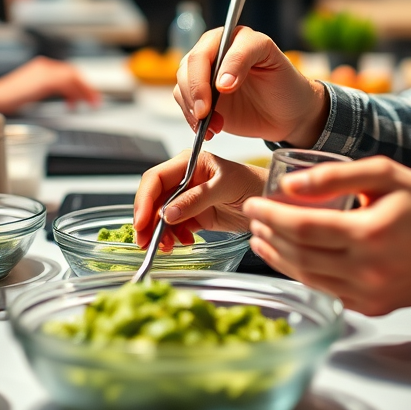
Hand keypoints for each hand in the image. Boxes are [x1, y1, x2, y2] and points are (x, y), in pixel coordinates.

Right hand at [0, 57, 99, 125]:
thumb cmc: (7, 100)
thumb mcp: (30, 93)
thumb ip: (45, 92)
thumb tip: (61, 99)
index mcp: (41, 68)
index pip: (67, 73)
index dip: (80, 84)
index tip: (87, 95)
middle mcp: (44, 66)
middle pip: (73, 73)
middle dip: (86, 87)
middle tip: (95, 101)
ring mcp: (44, 72)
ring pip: (72, 78)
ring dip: (84, 90)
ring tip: (91, 103)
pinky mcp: (43, 80)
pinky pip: (65, 84)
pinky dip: (75, 93)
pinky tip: (76, 103)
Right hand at [133, 150, 267, 249]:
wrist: (269, 199)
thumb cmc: (252, 183)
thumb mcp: (225, 186)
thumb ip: (196, 198)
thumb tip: (167, 214)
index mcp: (188, 163)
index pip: (156, 178)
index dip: (144, 199)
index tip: (141, 221)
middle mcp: (183, 179)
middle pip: (154, 199)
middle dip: (147, 221)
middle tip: (145, 242)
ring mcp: (187, 198)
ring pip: (161, 216)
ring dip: (160, 233)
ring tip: (168, 246)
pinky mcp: (194, 215)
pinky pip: (175, 227)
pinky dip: (175, 237)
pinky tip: (185, 242)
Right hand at [174, 27, 328, 145]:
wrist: (289, 113)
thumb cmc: (285, 82)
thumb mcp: (275, 61)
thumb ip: (245, 58)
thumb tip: (220, 82)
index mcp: (230, 38)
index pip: (209, 48)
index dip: (209, 70)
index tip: (223, 90)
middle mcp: (213, 53)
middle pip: (189, 66)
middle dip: (195, 91)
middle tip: (205, 113)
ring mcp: (205, 76)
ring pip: (181, 85)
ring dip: (193, 109)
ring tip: (216, 125)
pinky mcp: (201, 98)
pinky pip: (185, 105)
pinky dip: (193, 121)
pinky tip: (212, 129)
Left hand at [242, 156, 410, 316]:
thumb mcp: (385, 174)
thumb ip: (336, 176)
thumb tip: (291, 184)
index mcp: (369, 234)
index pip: (302, 229)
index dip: (271, 216)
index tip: (252, 204)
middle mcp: (368, 271)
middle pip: (300, 255)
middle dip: (270, 236)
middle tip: (253, 219)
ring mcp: (370, 294)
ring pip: (309, 279)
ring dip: (280, 258)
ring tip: (263, 239)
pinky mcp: (374, 307)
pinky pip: (328, 292)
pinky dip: (305, 275)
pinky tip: (293, 258)